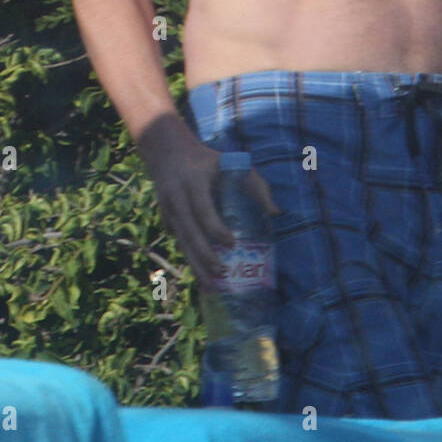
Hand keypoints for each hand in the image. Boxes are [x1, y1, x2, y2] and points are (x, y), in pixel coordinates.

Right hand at [144, 131, 280, 286]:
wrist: (169, 154)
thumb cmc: (210, 162)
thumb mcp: (235, 165)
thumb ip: (257, 186)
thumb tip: (276, 214)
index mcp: (193, 181)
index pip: (202, 209)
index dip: (215, 228)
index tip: (232, 243)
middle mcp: (176, 197)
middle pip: (189, 231)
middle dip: (204, 255)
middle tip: (222, 273)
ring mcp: (167, 209)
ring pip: (181, 242)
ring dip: (195, 265)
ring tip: (210, 286)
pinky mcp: (165, 219)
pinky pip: (179, 243)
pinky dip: (190, 259)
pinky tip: (202, 276)